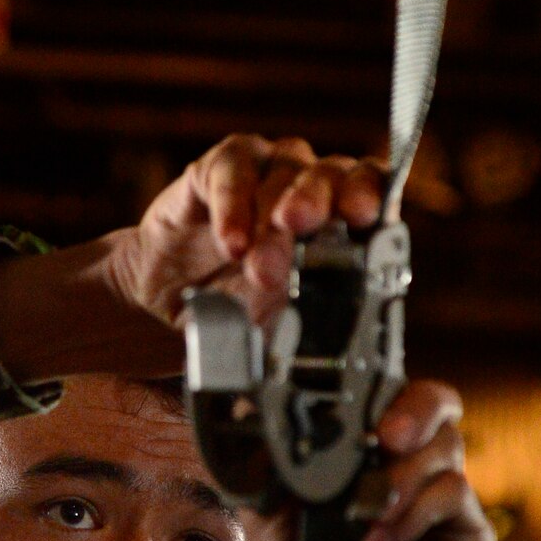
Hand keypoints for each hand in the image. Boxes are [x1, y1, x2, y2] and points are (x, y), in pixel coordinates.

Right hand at [107, 133, 385, 331]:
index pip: (374, 187)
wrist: (167, 307)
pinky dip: (233, 203)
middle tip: (301, 229)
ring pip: (286, 170)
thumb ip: (323, 338)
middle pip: (332, 174)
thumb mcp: (288, 332)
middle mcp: (309, 187)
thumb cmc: (242, 313)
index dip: (372, 192)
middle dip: (319, 202)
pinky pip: (232, 167)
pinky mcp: (216, 170)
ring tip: (258, 266)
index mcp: (341, 221)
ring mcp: (265, 172)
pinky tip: (231, 241)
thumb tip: (354, 372)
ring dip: (271, 218)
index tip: (364, 215)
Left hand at [247, 379, 496, 540]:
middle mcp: (413, 472)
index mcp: (371, 456)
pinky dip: (416, 514)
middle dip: (411, 407)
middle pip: (437, 403)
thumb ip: (269, 465)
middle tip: (382, 434)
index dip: (377, 382)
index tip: (346, 391)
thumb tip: (246, 407)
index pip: (390, 392)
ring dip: (401, 473)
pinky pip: (457, 501)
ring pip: (447, 449)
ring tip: (362, 514)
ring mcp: (444, 507)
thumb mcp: (274, 520)